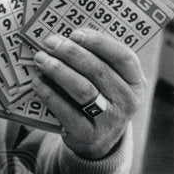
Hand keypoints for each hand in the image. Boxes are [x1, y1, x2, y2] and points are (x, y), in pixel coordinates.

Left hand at [29, 28, 146, 159]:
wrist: (98, 140)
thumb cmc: (101, 99)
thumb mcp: (111, 82)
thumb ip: (99, 61)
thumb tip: (68, 37)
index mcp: (136, 82)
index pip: (123, 57)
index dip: (99, 42)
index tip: (76, 33)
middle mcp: (127, 101)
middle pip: (98, 71)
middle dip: (71, 53)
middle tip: (50, 43)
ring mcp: (109, 120)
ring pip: (82, 89)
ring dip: (58, 70)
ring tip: (41, 59)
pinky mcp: (87, 133)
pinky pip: (66, 110)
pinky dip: (49, 93)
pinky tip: (37, 82)